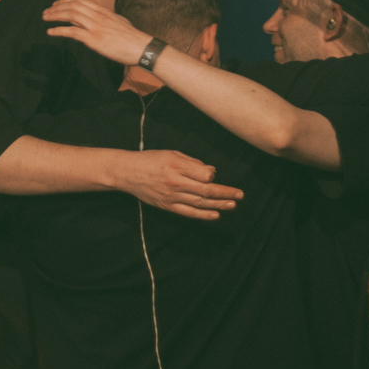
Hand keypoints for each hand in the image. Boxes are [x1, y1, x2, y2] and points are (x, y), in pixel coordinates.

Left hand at [42, 0, 152, 66]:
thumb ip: (106, 17)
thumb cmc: (132, 37)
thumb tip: (99, 15)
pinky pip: (72, 32)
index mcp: (103, 11)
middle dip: (56, 7)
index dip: (66, 0)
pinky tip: (50, 32)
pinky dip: (58, 30)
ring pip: (70, 15)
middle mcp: (98, 15)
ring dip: (54, 15)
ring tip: (44, 18)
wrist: (141, 47)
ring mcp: (95, 26)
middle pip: (72, 5)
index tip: (57, 3)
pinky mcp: (93, 39)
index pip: (81, 0)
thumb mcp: (118, 21)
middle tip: (46, 11)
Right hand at [108, 150, 243, 220]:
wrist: (128, 173)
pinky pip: (188, 212)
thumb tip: (211, 172)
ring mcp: (171, 196)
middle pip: (205, 190)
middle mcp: (175, 182)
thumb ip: (192, 162)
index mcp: (177, 166)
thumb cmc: (152, 159)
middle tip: (240, 195)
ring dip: (219, 205)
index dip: (212, 176)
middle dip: (225, 192)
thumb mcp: (172, 153)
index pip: (203, 174)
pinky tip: (215, 215)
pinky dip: (203, 215)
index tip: (213, 174)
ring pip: (199, 203)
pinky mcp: (167, 206)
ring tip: (233, 204)